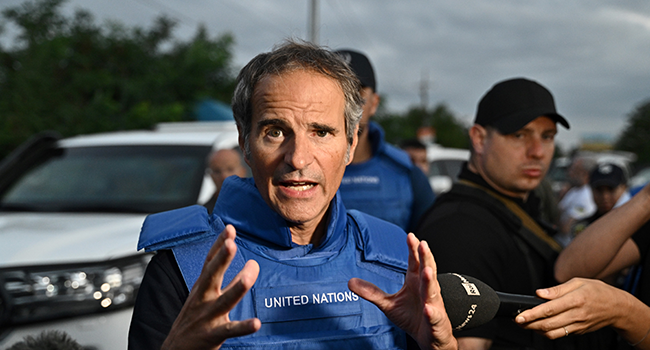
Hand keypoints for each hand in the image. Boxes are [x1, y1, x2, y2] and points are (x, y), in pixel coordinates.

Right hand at [162, 225, 260, 349]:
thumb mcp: (205, 296)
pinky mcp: (212, 334)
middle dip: (221, 259)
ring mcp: (207, 316)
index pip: (210, 262)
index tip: (229, 228)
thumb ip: (226, 281)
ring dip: (237, 287)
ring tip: (250, 273)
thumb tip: (245, 265)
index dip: (219, 245)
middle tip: (231, 243)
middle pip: (212, 275)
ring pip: (224, 300)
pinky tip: (256, 323)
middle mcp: (203, 299)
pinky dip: (243, 327)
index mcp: (202, 287)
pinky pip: (230, 330)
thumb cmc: (193, 321)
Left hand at [348, 233, 456, 349]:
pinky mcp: (437, 321)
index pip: (415, 262)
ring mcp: (433, 305)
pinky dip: (432, 313)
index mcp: (416, 282)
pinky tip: (427, 309)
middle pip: (427, 270)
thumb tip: (350, 282)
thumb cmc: (411, 316)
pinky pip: (434, 316)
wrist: (429, 338)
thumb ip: (372, 292)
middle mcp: (426, 290)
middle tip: (423, 244)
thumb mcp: (388, 304)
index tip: (410, 235)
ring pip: (433, 291)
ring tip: (427, 271)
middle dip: (426, 258)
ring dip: (430, 281)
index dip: (413, 249)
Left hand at [514, 278, 622, 338]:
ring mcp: (578, 325)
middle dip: (529, 324)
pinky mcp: (578, 331)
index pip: (549, 309)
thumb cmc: (599, 291)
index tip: (519, 316)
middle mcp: (576, 315)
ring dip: (536, 330)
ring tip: (525, 324)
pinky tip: (539, 327)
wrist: (618, 308)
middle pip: (548, 324)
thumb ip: (557, 289)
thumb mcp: (578, 282)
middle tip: (517, 320)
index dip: (532, 314)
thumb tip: (540, 293)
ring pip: (552, 333)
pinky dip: (547, 333)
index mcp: (575, 300)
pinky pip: (560, 335)